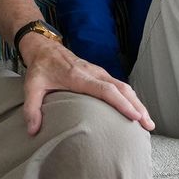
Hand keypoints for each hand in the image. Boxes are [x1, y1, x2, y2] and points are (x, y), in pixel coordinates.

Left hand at [20, 33, 154, 135]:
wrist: (44, 47)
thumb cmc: (40, 68)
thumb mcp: (31, 86)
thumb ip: (31, 108)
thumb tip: (32, 132)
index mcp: (78, 76)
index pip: (105, 89)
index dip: (121, 103)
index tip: (135, 116)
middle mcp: (93, 72)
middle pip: (121, 88)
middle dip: (137, 106)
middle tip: (148, 125)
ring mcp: (98, 72)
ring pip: (124, 86)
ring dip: (137, 103)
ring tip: (148, 122)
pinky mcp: (100, 74)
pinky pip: (119, 85)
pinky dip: (131, 98)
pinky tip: (136, 110)